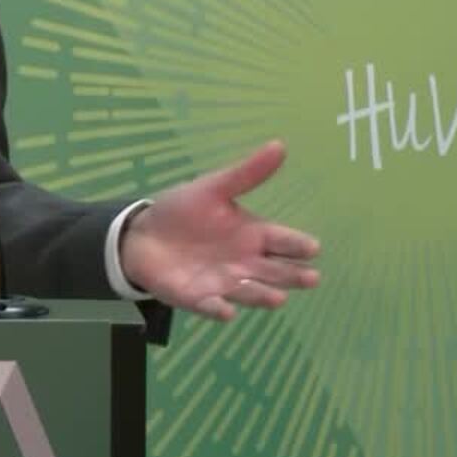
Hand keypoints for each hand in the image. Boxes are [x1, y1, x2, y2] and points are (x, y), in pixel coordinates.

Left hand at [119, 140, 320, 320]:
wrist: (143, 233)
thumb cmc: (184, 211)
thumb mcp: (213, 188)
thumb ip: (246, 173)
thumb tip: (279, 145)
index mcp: (254, 235)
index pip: (284, 241)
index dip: (298, 245)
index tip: (312, 247)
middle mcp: (246, 263)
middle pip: (276, 272)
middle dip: (293, 276)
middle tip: (310, 277)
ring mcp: (224, 283)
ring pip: (250, 292)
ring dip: (262, 296)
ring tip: (278, 298)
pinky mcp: (198, 298)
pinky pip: (211, 306)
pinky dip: (218, 309)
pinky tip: (226, 311)